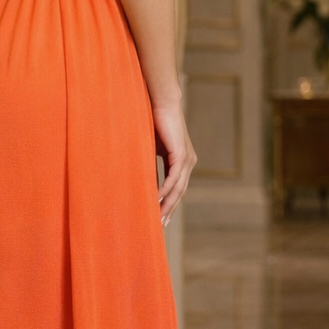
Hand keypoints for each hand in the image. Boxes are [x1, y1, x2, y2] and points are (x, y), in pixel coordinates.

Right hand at [151, 100, 196, 226]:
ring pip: (178, 188)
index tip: (159, 218)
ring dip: (167, 204)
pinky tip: (156, 200)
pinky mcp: (181, 154)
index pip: (176, 188)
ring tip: (157, 218)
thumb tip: (139, 179)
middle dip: (169, 210)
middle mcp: (188, 162)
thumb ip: (149, 163)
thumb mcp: (151, 148)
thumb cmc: (153, 121)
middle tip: (159, 226)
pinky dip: (165, 190)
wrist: (161, 102)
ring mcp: (187, 159)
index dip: (168, 204)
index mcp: (182, 161)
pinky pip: (173, 178)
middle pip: (179, 193)